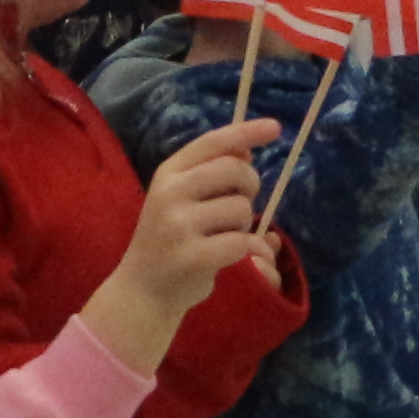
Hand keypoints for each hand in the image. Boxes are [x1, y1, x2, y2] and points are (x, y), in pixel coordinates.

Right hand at [119, 117, 283, 309]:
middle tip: (240, 205)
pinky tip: (242, 258)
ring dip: (245, 225)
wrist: (143, 290)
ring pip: (242, 209)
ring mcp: (178, 225)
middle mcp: (170, 193)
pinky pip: (242, 243)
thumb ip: (210, 172)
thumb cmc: (170, 239)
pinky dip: (252, 250)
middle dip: (250, 186)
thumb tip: (247, 152)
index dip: (247, 132)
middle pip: (236, 170)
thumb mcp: (180, 198)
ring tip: (225, 236)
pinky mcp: (191, 257)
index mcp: (168, 173)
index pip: (213, 142)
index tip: (275, 127)